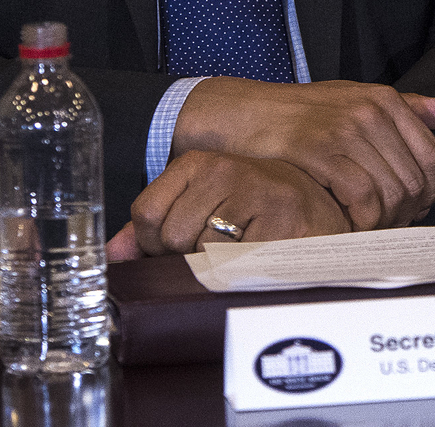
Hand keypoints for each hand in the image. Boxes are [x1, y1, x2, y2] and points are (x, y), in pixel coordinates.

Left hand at [105, 152, 352, 259]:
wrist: (324, 209)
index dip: (154, 243)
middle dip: (188, 257)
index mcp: (201, 161)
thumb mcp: (205, 204)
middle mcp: (228, 169)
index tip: (182, 242)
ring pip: (202, 253)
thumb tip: (110, 255)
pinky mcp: (282, 224)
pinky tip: (259, 257)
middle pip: (170, 237)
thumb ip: (156, 226)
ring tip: (243, 249)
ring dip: (218, 266)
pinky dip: (242, 273)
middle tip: (222, 246)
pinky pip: (237, 266)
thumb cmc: (256, 210)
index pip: (146, 212)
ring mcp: (257, 193)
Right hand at [172, 78, 434, 230]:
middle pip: (414, 182)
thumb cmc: (301, 114)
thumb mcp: (355, 100)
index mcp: (385, 100)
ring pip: (391, 194)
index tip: (413, 210)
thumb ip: (408, 108)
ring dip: (385, 224)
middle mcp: (371, 111)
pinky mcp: (319, 151)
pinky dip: (361, 222)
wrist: (242, 114)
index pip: (432, 157)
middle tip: (388, 228)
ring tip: (369, 231)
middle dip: (406, 215)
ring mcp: (345, 130)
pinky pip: (361, 198)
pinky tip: (349, 227)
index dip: (429, 193)